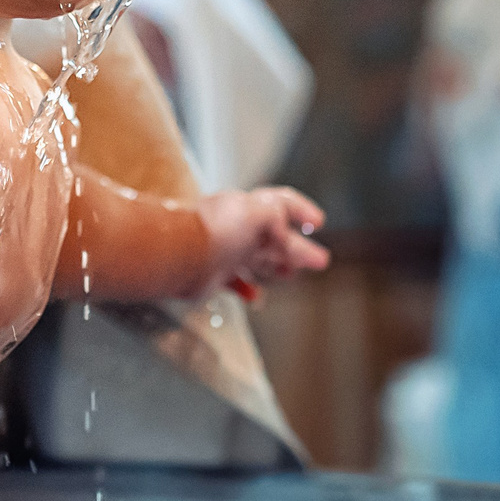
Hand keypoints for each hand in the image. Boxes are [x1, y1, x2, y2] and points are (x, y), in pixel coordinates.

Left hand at [195, 186, 329, 290]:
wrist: (179, 256)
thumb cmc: (216, 232)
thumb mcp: (257, 213)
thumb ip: (278, 218)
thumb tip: (285, 237)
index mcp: (249, 208)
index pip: (281, 202)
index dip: (302, 210)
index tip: (318, 222)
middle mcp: (238, 227)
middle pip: (275, 237)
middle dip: (299, 249)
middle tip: (320, 260)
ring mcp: (227, 251)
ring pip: (258, 259)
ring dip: (278, 267)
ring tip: (291, 275)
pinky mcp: (213, 274)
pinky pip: (236, 282)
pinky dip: (248, 289)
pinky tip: (256, 298)